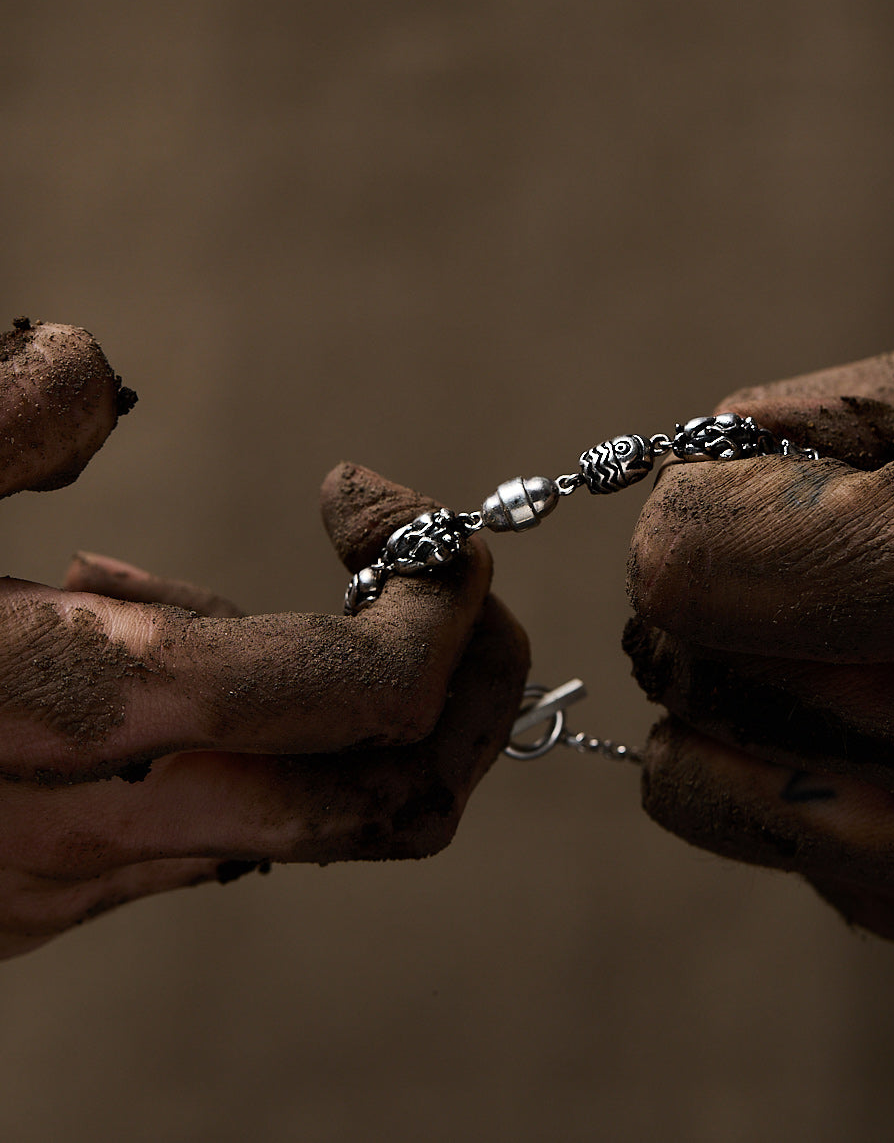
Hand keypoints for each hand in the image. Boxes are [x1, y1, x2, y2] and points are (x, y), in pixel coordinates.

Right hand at [0, 321, 527, 957]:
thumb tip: (83, 373)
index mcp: (84, 703)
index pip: (378, 696)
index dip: (444, 599)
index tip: (372, 496)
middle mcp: (113, 820)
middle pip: (400, 800)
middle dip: (464, 684)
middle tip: (422, 571)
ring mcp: (82, 884)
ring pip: (316, 819)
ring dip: (339, 699)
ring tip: (198, 594)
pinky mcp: (45, 904)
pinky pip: (218, 827)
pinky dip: (242, 734)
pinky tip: (132, 652)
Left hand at [626, 325, 893, 1001]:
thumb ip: (818, 424)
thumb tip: (672, 489)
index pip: (695, 569)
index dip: (701, 506)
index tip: (761, 486)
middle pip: (690, 674)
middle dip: (719, 599)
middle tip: (816, 563)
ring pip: (697, 780)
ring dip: (749, 698)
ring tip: (874, 653)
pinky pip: (780, 844)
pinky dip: (813, 780)